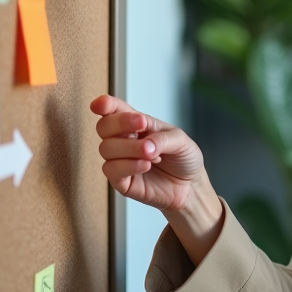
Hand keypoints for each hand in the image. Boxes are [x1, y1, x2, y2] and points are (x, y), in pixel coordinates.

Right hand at [90, 95, 223, 262]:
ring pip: (106, 148)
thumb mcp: (180, 140)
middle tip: (142, 125)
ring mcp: (120, 160)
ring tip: (153, 154)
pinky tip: (146, 165)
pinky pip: (111, 170)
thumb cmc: (183, 158)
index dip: (104, 105)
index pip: (114, 110)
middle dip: (121, 123)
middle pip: (104, 126)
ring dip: (131, 148)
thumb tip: (145, 145)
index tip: (100, 104)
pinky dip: (129, 165)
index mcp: (137, 124)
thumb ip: (162, 138)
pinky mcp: (121, 180)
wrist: (190, 186)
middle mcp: (124, 140)